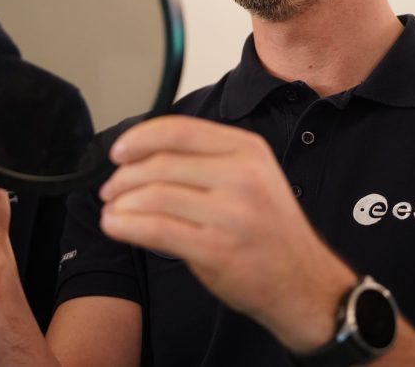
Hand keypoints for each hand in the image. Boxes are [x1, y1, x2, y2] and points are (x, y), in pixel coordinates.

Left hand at [97, 116, 354, 351]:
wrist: (303, 283)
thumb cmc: (269, 231)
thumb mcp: (252, 177)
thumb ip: (207, 160)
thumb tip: (144, 150)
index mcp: (248, 150)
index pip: (180, 130)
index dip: (140, 137)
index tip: (118, 151)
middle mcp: (242, 176)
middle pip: (162, 163)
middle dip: (124, 176)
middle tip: (110, 189)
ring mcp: (231, 214)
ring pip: (154, 195)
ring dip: (122, 203)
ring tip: (112, 210)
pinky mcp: (216, 249)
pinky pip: (156, 229)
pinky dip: (126, 225)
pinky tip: (116, 226)